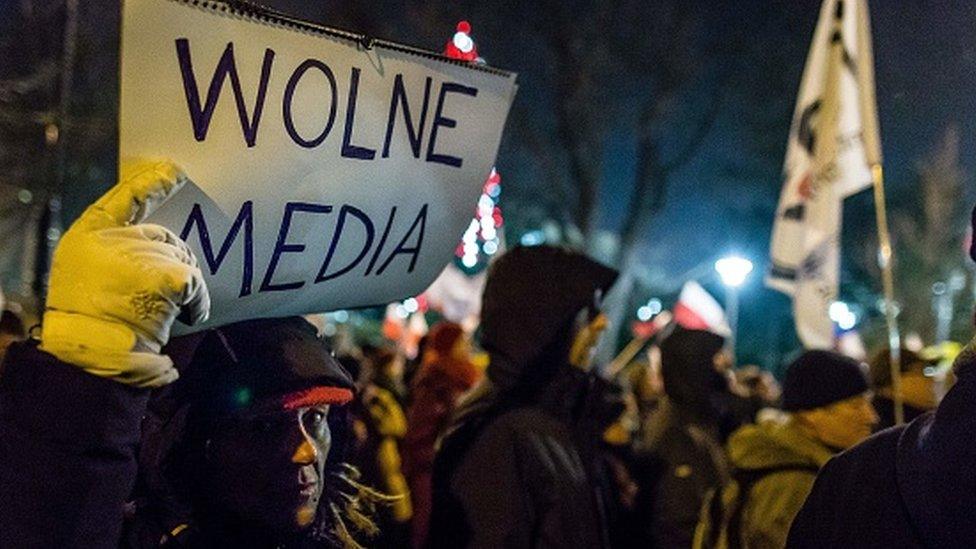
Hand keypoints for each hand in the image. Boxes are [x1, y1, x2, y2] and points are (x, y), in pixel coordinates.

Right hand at [40, 160, 209, 387]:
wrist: (90, 352)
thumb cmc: (90, 323)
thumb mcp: (89, 279)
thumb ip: (118, 257)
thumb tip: (159, 255)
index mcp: (89, 235)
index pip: (124, 199)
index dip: (150, 183)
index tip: (173, 170)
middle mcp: (115, 239)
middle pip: (164, 238)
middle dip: (171, 263)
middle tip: (160, 295)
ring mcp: (141, 255)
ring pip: (181, 261)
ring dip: (182, 288)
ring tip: (163, 313)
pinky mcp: (168, 275)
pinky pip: (196, 284)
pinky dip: (197, 302)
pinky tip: (187, 316)